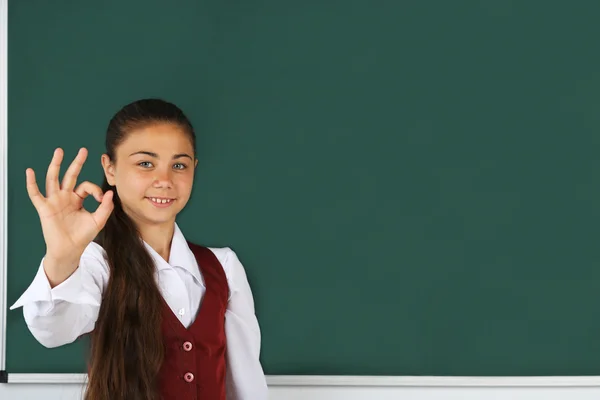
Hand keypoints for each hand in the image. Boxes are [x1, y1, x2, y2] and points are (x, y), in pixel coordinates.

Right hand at [26, 148, 113, 273]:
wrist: (70, 249)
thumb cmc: (83, 236)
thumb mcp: (98, 220)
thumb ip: (105, 207)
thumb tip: (109, 193)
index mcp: (78, 199)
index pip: (86, 186)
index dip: (95, 190)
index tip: (101, 198)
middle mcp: (65, 197)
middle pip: (70, 175)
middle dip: (76, 163)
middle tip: (83, 150)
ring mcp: (54, 201)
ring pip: (54, 179)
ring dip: (56, 165)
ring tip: (59, 152)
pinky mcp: (45, 208)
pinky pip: (36, 194)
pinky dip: (31, 183)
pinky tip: (30, 172)